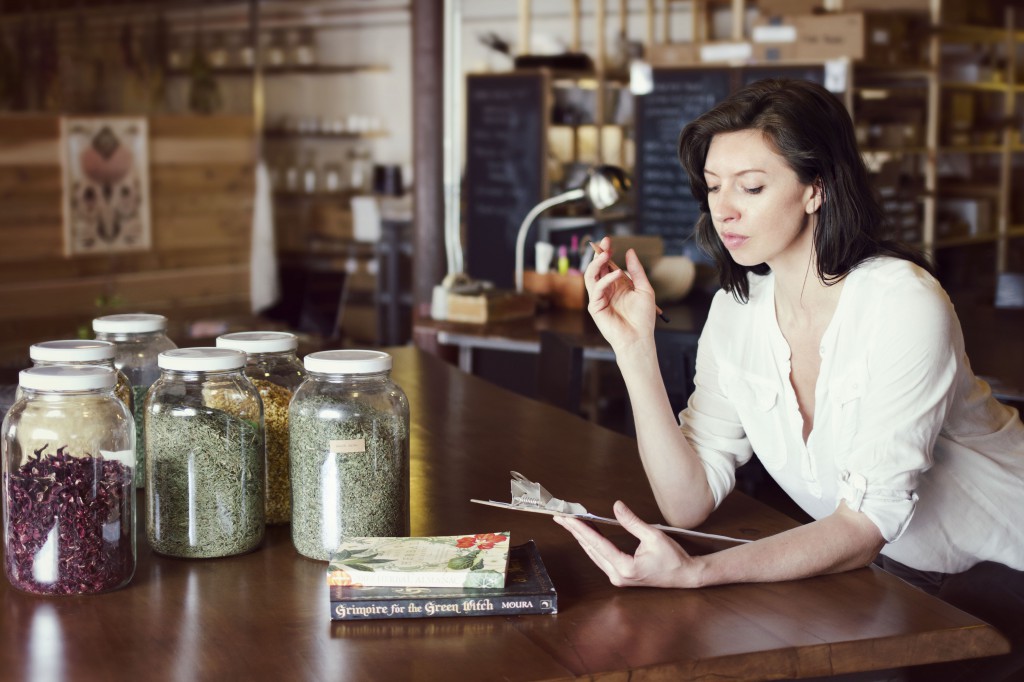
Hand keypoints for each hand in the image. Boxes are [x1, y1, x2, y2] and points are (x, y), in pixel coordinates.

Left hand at [554, 500, 703, 588]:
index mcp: (625, 567)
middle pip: (591, 549)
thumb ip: (632, 521)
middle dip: (575, 532)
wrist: (685, 576)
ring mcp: (618, 578)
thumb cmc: (673, 557)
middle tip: (561, 517)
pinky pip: (601, 558)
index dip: (580, 529)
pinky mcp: (620, 576)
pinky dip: (592, 545)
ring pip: (594, 555)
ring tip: (569, 523)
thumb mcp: (653, 535)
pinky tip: (586, 534)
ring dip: (582, 538)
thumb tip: (616, 506)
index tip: (567, 519)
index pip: (597, 544)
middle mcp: (618, 575)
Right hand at [584, 237, 657, 350]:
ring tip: (605, 254)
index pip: (607, 265)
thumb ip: (636, 270)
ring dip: (596, 263)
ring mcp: (599, 298)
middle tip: (605, 242)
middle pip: (597, 268)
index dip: (606, 252)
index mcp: (616, 285)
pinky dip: (606, 280)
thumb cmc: (643, 317)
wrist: (639, 337)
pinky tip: (617, 274)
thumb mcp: (644, 288)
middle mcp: (606, 290)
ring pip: (590, 276)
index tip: (609, 240)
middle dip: (599, 253)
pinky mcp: (595, 307)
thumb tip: (629, 251)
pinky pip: (597, 289)